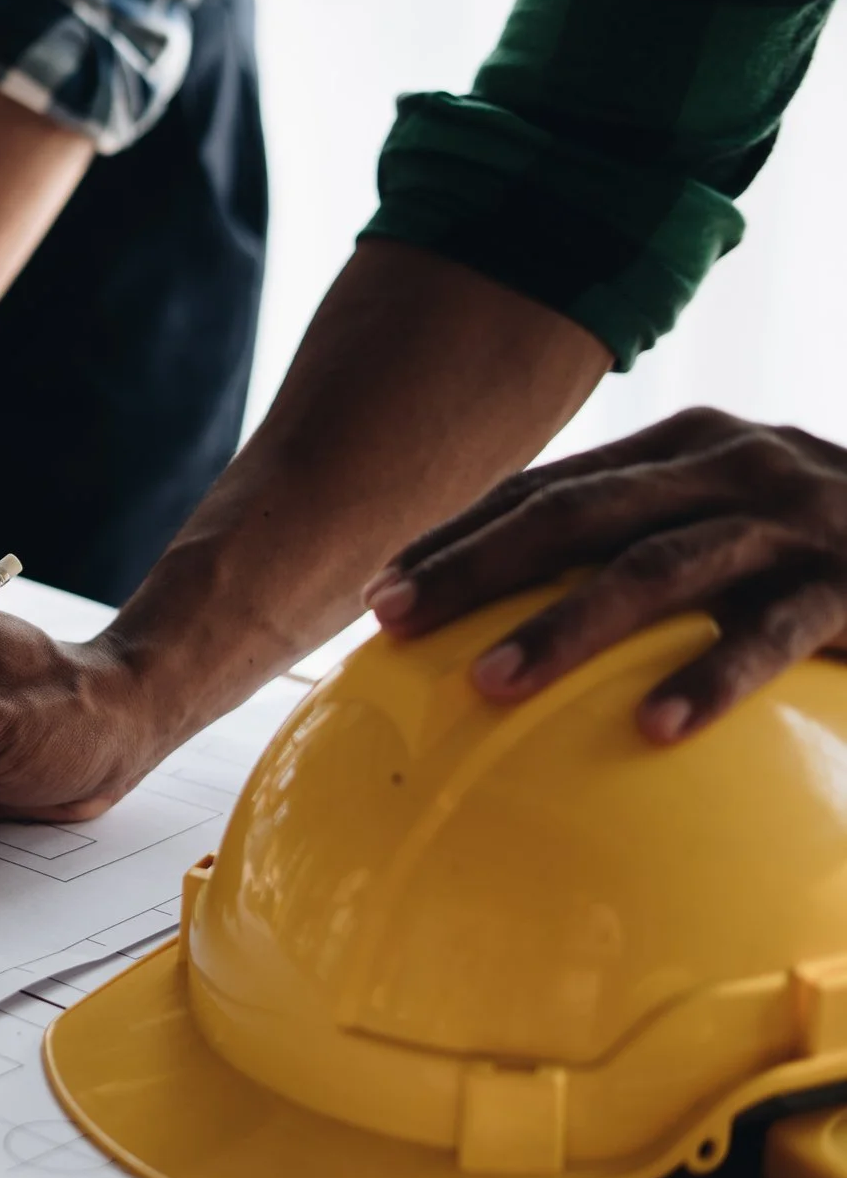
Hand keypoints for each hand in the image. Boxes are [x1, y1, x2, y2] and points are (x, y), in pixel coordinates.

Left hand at [367, 407, 846, 740]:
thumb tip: (515, 615)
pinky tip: (647, 730)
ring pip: (654, 570)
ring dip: (562, 627)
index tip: (377, 589)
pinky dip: (705, 681)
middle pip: (575, 514)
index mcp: (686, 447)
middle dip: (473, 566)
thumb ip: (643, 547)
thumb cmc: (832, 548)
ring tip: (486, 684)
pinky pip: (768, 636)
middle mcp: (731, 467)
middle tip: (392, 618)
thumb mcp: (736, 523)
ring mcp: (795, 521)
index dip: (457, 535)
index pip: (546, 488)